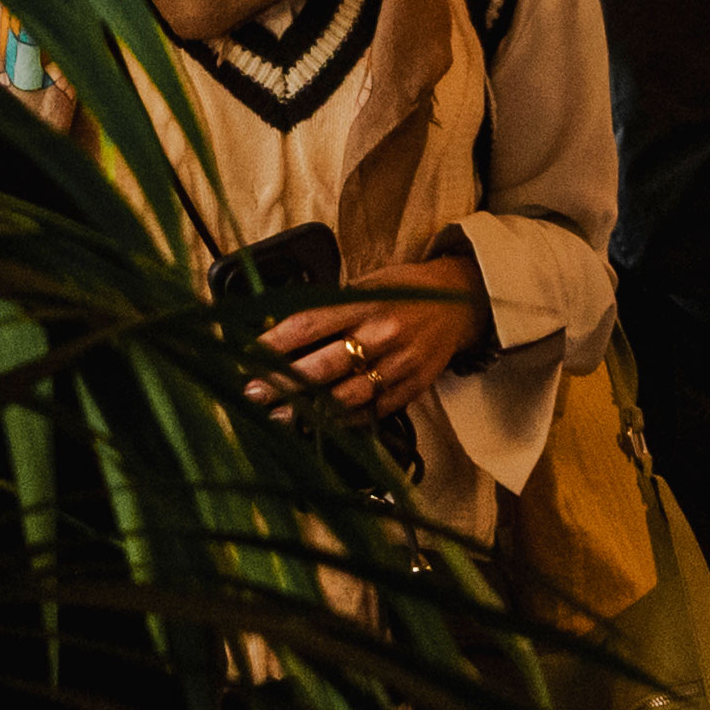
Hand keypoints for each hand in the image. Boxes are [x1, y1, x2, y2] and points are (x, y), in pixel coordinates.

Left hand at [263, 285, 484, 417]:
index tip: (248, 357)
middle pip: (323, 365)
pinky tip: (317, 425)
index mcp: (367, 303)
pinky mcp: (412, 388)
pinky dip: (342, 420)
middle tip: (251, 394)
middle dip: (282, 382)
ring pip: (346, 396)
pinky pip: (371, 411)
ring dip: (307, 410)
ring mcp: (400, 365)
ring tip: (277, 417)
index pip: (310, 324)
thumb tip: (280, 330)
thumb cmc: (404, 290)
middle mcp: (383, 334)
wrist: (461, 303)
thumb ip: (331, 307)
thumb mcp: (369, 284)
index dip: (275, 343)